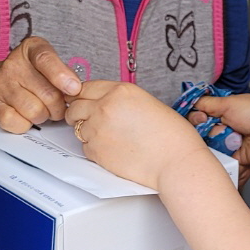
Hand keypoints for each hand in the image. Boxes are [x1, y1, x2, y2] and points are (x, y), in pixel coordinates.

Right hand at [0, 36, 81, 132]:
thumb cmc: (30, 75)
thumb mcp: (49, 65)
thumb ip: (65, 74)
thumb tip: (76, 91)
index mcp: (30, 49)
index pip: (45, 59)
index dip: (62, 76)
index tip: (74, 89)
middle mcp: (13, 65)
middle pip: (48, 94)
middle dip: (59, 106)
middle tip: (57, 105)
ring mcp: (1, 85)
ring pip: (35, 112)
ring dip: (44, 116)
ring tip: (41, 109)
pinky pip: (19, 123)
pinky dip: (27, 125)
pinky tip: (26, 116)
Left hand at [67, 80, 203, 190]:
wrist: (175, 162)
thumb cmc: (171, 136)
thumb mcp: (147, 103)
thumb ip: (122, 100)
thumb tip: (106, 103)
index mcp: (120, 91)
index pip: (85, 87)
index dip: (83, 95)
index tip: (85, 101)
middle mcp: (104, 107)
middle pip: (74, 106)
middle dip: (79, 113)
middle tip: (91, 120)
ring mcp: (97, 129)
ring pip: (77, 127)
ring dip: (87, 131)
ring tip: (110, 137)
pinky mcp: (96, 151)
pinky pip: (85, 147)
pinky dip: (94, 148)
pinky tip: (114, 149)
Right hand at [190, 94, 249, 168]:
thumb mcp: (229, 103)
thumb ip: (207, 103)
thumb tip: (193, 102)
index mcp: (226, 109)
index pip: (201, 112)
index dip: (197, 115)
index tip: (200, 116)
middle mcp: (226, 124)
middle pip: (201, 129)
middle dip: (203, 127)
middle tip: (212, 125)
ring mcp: (228, 140)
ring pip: (206, 143)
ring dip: (213, 139)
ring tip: (224, 137)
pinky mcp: (231, 155)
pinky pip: (216, 156)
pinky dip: (218, 153)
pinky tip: (224, 147)